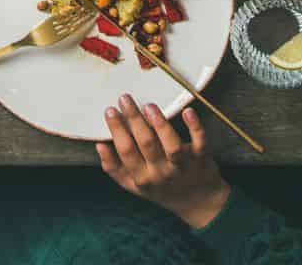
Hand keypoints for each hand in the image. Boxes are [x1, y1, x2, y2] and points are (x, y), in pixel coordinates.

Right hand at [99, 96, 230, 228]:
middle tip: (125, 99)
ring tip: (149, 106)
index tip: (110, 111)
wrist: (198, 202)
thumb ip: (114, 168)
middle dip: (134, 119)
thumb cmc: (162, 189)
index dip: (117, 131)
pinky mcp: (201, 157)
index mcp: (143, 178)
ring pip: (171, 144)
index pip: (127, 152)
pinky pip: (200, 141)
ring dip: (160, 124)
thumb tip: (100, 146)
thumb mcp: (134, 186)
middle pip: (146, 143)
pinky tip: (187, 111)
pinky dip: (194, 127)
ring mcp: (183, 165)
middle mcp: (162, 172)